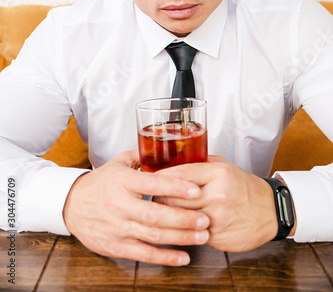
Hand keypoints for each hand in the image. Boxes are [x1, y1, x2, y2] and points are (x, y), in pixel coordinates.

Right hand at [62, 150, 209, 265]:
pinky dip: (165, 257)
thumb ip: (141, 157)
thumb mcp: (117, 163)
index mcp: (122, 181)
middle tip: (205, 219)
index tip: (195, 190)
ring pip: (152, 235)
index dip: (175, 187)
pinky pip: (143, 254)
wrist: (71, 205)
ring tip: (202, 236)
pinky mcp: (115, 246)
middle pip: (155, 214)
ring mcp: (117, 227)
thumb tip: (166, 149)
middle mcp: (119, 205)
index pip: (151, 184)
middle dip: (183, 218)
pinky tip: (183, 257)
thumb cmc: (100, 183)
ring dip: (180, 238)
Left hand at [155, 156, 279, 251]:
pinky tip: (179, 224)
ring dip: (167, 215)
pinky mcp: (217, 237)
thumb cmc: (245, 187)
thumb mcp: (225, 166)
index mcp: (217, 174)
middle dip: (159, 197)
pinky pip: (191, 232)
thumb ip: (200, 163)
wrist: (271, 211)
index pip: (179, 174)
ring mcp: (217, 218)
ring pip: (179, 217)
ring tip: (160, 210)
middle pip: (174, 197)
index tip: (148, 178)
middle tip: (151, 195)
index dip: (160, 177)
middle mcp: (217, 195)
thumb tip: (173, 160)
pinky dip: (183, 229)